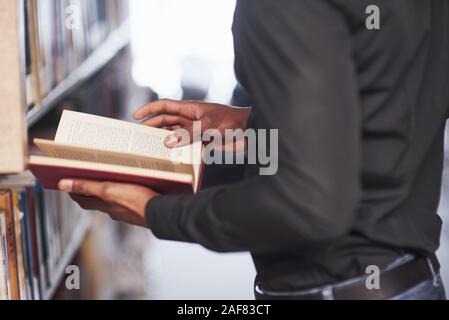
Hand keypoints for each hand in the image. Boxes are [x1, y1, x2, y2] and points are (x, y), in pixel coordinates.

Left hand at [58, 179, 158, 227]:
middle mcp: (114, 211)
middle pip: (96, 202)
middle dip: (89, 192)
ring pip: (112, 203)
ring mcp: (127, 212)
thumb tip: (63, 184)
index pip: (83, 200)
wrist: (161, 213)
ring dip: (108, 194)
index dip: (74, 192)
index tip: (67, 184)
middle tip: (84, 181)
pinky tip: (131, 190)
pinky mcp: (139, 211)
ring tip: (109, 182)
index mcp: (105, 205)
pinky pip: (126, 204)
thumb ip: (87, 186)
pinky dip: (123, 197)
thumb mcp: (108, 189)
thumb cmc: (137, 201)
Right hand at [134, 99, 251, 149]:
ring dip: (164, 141)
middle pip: (166, 122)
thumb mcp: (208, 125)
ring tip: (150, 149)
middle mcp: (191, 119)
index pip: (165, 106)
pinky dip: (178, 152)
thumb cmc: (233, 121)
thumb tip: (167, 142)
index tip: (135, 117)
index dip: (149, 110)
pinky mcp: (203, 143)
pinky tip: (170, 159)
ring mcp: (197, 132)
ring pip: (175, 135)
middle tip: (138, 138)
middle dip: (152, 128)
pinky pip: (186, 147)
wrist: (252, 132)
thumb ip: (188, 134)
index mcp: (191, 109)